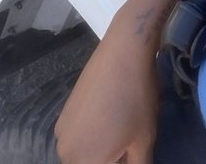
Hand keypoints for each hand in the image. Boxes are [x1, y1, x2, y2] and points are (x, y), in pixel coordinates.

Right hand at [55, 26, 158, 163]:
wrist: (122, 53)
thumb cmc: (136, 99)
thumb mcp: (144, 141)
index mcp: (84, 162)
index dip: (123, 159)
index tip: (132, 149)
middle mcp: (65, 152)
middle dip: (110, 157)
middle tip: (129, 140)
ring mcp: (61, 131)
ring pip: (83, 153)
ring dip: (101, 150)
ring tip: (122, 128)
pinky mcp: (63, 113)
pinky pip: (78, 136)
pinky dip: (92, 135)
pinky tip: (110, 117)